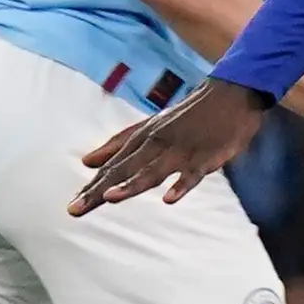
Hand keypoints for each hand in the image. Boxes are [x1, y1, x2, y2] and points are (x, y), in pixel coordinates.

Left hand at [71, 77, 273, 213]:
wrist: (231, 94)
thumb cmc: (189, 114)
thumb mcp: (150, 125)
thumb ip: (119, 144)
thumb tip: (87, 161)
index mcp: (143, 138)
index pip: (112, 167)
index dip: (91, 186)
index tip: (72, 206)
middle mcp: (157, 144)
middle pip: (124, 171)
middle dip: (99, 190)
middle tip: (76, 209)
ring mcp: (182, 151)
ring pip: (153, 171)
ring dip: (132, 185)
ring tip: (110, 198)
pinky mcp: (208, 156)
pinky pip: (193, 174)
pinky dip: (181, 185)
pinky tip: (169, 199)